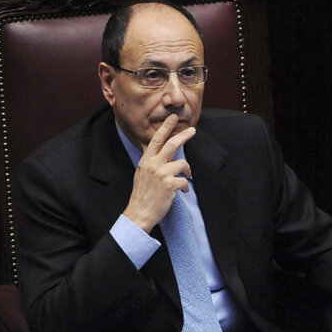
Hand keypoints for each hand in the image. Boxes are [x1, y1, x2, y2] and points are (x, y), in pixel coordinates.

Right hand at [122, 115, 195, 232]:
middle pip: (171, 145)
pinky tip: (183, 190)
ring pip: (182, 163)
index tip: (173, 117)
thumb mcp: (142, 173)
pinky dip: (186, 186)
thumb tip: (161, 152)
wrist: (139, 213)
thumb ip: (151, 162)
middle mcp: (153, 165)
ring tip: (186, 177)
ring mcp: (161, 174)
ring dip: (187, 170)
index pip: (156, 140)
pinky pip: (185, 180)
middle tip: (192, 130)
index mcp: (146, 161)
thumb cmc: (143, 194)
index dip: (165, 128)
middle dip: (183, 136)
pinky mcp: (169, 185)